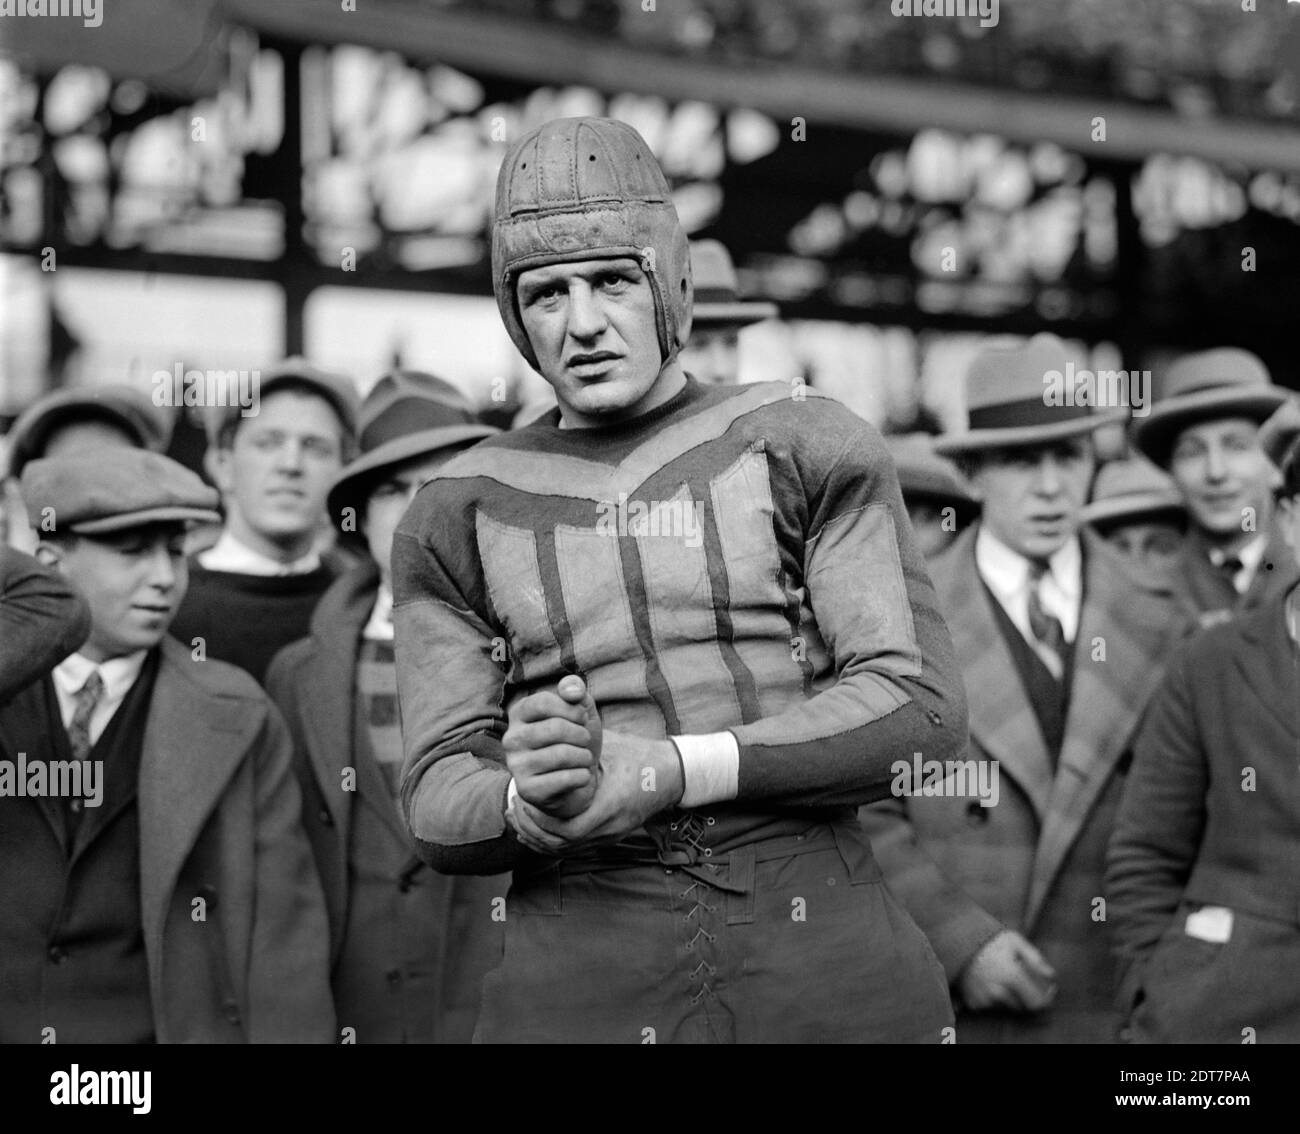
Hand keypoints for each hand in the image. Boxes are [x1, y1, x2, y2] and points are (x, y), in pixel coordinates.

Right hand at [503, 675, 601, 818]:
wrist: (573, 781)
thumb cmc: (574, 740)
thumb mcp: (578, 711)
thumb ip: (575, 691)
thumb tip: (573, 689)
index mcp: (519, 714)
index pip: (543, 702)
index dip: (572, 709)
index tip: (581, 718)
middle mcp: (511, 739)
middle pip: (555, 729)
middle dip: (581, 734)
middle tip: (585, 741)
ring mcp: (517, 766)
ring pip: (562, 755)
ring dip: (584, 756)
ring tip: (584, 758)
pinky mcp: (528, 790)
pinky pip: (565, 778)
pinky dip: (582, 776)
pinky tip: (580, 776)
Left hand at [509, 730, 683, 856]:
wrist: (672, 774)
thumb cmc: (639, 755)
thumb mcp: (610, 741)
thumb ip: (585, 726)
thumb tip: (562, 698)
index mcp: (611, 804)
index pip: (568, 828)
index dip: (541, 819)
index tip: (522, 800)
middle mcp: (610, 827)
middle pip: (561, 844)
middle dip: (534, 829)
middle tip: (515, 809)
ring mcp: (610, 835)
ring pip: (565, 848)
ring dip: (540, 836)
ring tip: (520, 819)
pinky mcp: (609, 836)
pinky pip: (573, 846)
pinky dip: (552, 839)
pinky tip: (537, 828)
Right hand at [957, 930, 1056, 1012]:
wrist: (955, 940)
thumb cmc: (988, 938)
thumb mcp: (1015, 941)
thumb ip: (1035, 959)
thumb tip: (1051, 976)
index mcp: (1011, 976)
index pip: (1037, 1003)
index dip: (1046, 998)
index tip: (1048, 989)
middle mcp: (998, 992)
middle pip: (1022, 1006)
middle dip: (1025, 995)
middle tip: (1020, 978)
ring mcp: (984, 999)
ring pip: (1006, 1006)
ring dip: (1008, 997)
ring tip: (1001, 976)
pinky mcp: (973, 1003)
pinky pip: (991, 1007)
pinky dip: (993, 998)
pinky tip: (988, 981)